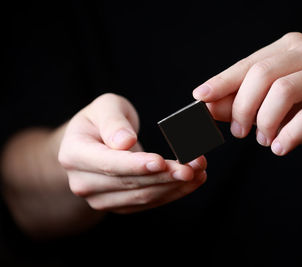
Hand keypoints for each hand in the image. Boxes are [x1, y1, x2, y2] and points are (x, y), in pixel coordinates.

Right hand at [59, 93, 206, 213]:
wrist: (91, 144)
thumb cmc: (101, 120)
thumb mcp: (105, 107)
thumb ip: (113, 122)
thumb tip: (124, 142)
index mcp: (74, 154)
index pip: (109, 164)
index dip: (136, 164)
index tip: (161, 160)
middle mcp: (83, 182)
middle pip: (130, 183)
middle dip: (165, 175)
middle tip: (193, 166)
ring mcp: (100, 198)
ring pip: (142, 196)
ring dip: (174, 185)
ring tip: (199, 171)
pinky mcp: (119, 205)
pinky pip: (148, 203)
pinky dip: (173, 192)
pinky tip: (192, 181)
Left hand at [193, 32, 301, 159]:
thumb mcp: (269, 109)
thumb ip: (238, 105)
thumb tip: (206, 108)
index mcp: (287, 48)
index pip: (248, 64)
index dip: (222, 82)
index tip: (200, 98)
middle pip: (262, 74)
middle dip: (243, 106)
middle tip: (239, 133)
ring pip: (283, 91)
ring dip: (266, 122)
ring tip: (264, 140)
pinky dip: (289, 135)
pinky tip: (280, 148)